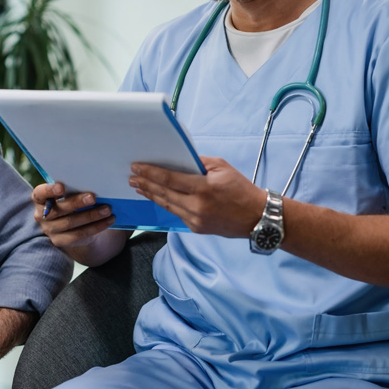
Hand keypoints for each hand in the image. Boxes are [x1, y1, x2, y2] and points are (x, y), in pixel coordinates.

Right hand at [32, 182, 114, 249]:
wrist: (72, 223)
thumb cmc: (71, 200)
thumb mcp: (69, 193)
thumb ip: (74, 189)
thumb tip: (93, 183)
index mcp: (40, 199)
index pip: (39, 194)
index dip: (49, 190)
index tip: (62, 187)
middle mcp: (41, 216)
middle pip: (58, 210)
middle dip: (77, 203)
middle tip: (93, 197)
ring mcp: (50, 230)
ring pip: (71, 223)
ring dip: (91, 215)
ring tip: (107, 209)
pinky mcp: (60, 241)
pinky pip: (79, 234)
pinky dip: (96, 227)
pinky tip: (108, 220)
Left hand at [130, 156, 265, 236]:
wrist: (257, 217)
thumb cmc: (241, 188)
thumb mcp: (222, 167)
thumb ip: (199, 162)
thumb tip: (178, 159)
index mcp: (203, 188)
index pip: (169, 178)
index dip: (150, 173)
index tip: (136, 167)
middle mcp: (197, 206)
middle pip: (164, 193)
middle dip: (146, 184)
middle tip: (132, 178)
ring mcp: (195, 220)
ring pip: (167, 205)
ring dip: (152, 195)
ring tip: (139, 187)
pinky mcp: (197, 229)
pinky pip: (177, 214)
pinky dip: (167, 204)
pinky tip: (158, 198)